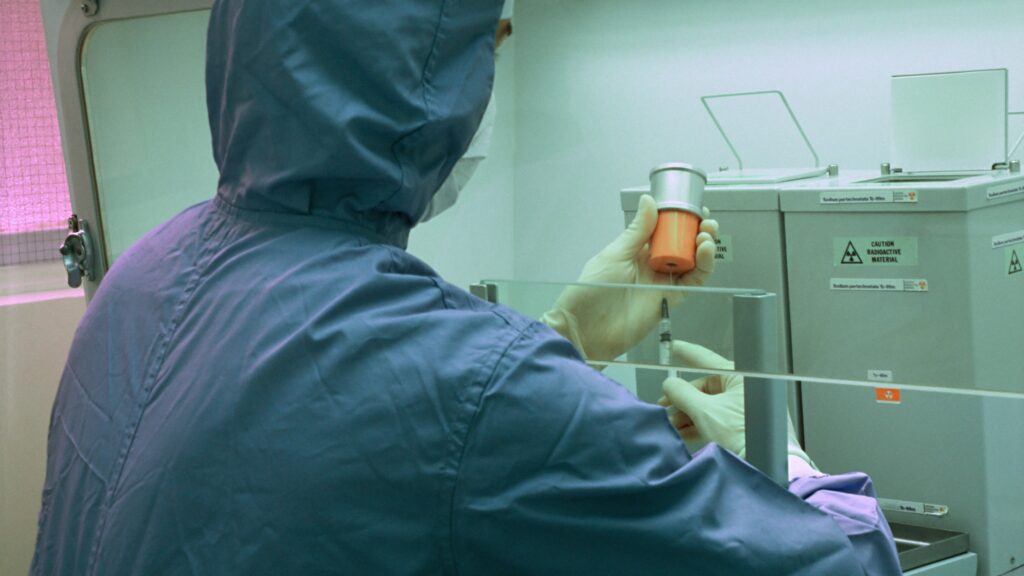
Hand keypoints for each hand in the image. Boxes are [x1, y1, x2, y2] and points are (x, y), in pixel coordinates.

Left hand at [540, 195, 717, 360]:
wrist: (586, 331)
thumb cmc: (591, 292)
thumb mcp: (614, 256)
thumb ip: (636, 232)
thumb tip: (648, 201)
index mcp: (636, 250)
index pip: (664, 229)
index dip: (680, 218)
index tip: (691, 207)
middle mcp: (652, 264)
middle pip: (683, 244)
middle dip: (696, 231)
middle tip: (705, 222)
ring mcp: (662, 281)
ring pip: (692, 261)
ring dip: (703, 246)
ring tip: (706, 235)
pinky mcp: (670, 299)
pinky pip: (692, 281)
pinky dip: (703, 267)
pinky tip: (704, 252)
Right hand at [659, 341, 817, 476]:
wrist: (767, 466)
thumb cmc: (744, 436)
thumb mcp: (705, 412)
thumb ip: (681, 394)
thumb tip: (669, 385)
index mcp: (740, 377)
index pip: (706, 359)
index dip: (686, 353)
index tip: (673, 346)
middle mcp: (745, 388)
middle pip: (705, 387)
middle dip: (682, 398)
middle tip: (664, 405)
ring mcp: (745, 407)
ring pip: (709, 404)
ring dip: (688, 414)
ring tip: (672, 425)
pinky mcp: (744, 425)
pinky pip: (716, 418)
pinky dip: (699, 424)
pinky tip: (684, 432)